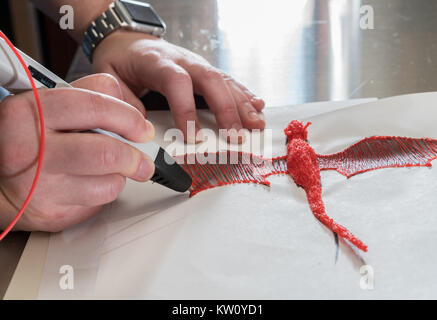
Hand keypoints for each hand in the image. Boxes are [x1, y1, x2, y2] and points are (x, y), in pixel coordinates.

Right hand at [0, 74, 154, 231]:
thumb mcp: (50, 104)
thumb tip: (130, 107)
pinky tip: (90, 183)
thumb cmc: (28, 139)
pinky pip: (98, 204)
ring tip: (109, 169)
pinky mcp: (52, 214)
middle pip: (106, 153)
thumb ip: (90, 94)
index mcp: (29, 113)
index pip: (94, 107)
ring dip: (119, 176)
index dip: (129, 118)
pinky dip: (104, 192)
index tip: (142, 129)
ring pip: (108, 184)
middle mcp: (30, 150)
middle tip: (143, 159)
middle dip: (135, 157)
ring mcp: (39, 187)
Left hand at [92, 31, 265, 141]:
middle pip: (210, 80)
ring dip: (243, 104)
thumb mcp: (108, 78)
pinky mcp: (205, 71)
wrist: (127, 39)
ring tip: (256, 124)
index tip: (193, 137)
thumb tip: (140, 130)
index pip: (177, 82)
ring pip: (224, 81)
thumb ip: (121, 102)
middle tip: (236, 136)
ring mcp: (197, 64)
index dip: (187, 109)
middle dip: (227, 110)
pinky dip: (244, 94)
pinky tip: (257, 106)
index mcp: (157, 61)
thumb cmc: (120, 60)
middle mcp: (183, 60)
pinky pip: (228, 81)